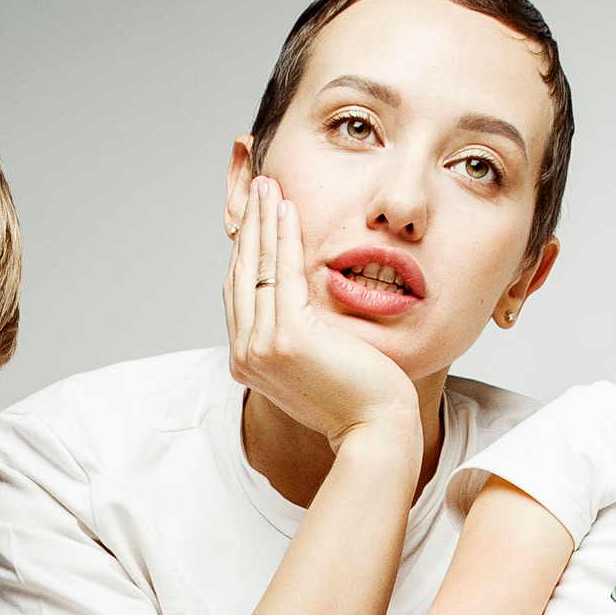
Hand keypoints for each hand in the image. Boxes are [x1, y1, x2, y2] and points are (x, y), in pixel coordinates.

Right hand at [224, 175, 418, 448]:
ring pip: (259, 267)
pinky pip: (283, 272)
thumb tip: (302, 307)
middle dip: (250, 226)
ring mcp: (262, 347)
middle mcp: (246, 354)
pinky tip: (289, 209)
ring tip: (270, 186)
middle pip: (242, 274)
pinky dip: (285, 236)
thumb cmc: (358, 398)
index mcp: (248, 361)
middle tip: (259, 187)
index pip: (240, 293)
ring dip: (263, 221)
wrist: (375, 428)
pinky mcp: (287, 337)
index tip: (257, 215)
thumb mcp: (318, 361)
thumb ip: (300, 335)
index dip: (247, 249)